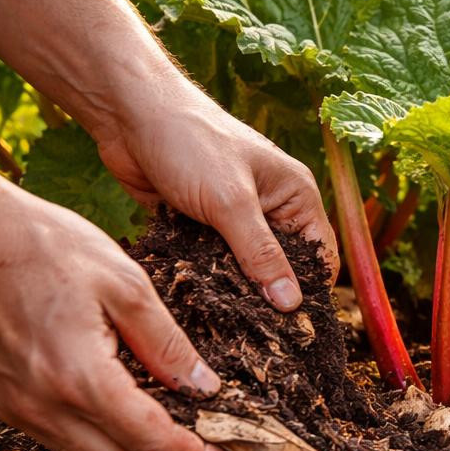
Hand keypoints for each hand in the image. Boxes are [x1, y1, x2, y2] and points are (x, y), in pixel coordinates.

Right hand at [0, 184, 237, 450]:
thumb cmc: (41, 244)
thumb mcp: (124, 284)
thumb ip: (166, 343)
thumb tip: (205, 389)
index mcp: (80, 378)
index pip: (153, 442)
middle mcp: (42, 407)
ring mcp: (15, 409)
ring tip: (179, 449)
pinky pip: (60, 442)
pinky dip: (101, 445)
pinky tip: (127, 425)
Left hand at [91, 84, 337, 311]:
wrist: (129, 114)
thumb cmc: (190, 142)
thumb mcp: (231, 201)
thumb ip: (261, 254)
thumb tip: (293, 305)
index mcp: (295, 196)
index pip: (320, 256)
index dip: (312, 292)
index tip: (296, 332)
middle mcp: (271, 209)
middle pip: (283, 268)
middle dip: (270, 298)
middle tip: (256, 337)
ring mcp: (234, 218)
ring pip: (245, 270)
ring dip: (233, 291)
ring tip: (226, 326)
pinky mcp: (200, 226)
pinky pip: (212, 263)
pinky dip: (206, 280)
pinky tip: (197, 303)